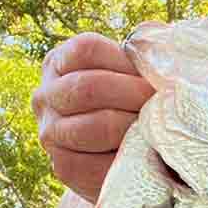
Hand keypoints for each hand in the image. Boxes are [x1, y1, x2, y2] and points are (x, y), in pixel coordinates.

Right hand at [32, 33, 155, 202]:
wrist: (122, 155)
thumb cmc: (133, 103)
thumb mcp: (135, 72)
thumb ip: (145, 53)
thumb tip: (163, 41)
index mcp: (59, 62)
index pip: (87, 49)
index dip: (126, 62)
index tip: (151, 77)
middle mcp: (45, 95)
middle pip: (89, 87)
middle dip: (134, 96)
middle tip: (161, 105)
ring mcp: (50, 132)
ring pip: (95, 126)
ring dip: (134, 127)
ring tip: (155, 129)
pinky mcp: (63, 167)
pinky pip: (97, 162)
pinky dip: (127, 157)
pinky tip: (143, 154)